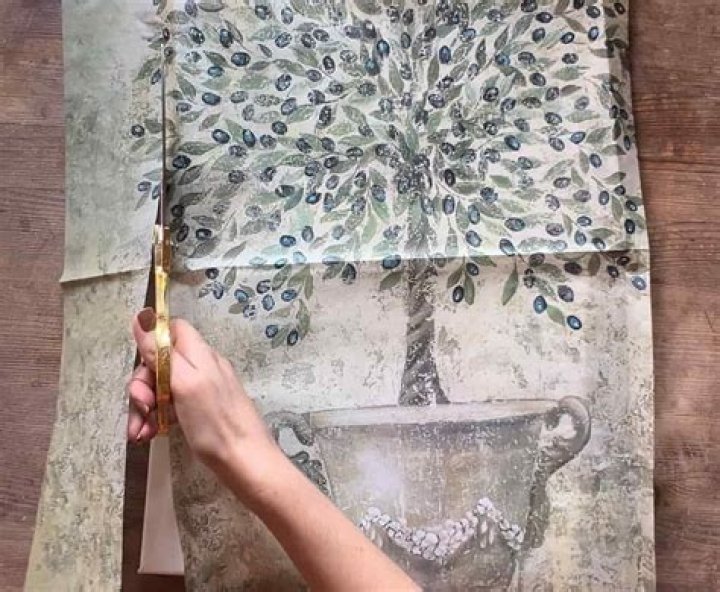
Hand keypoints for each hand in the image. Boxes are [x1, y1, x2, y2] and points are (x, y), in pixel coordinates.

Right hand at [127, 308, 280, 494]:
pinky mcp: (198, 412)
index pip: (172, 330)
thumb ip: (161, 351)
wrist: (244, 461)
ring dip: (143, 408)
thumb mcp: (184, 381)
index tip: (141, 364)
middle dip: (142, 384)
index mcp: (199, 353)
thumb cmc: (214, 421)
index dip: (152, 342)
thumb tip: (142, 316)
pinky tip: (147, 435)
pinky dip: (154, 420)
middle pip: (160, 362)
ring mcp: (200, 390)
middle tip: (141, 406)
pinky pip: (169, 408)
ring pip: (160, 388)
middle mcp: (201, 366)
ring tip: (138, 432)